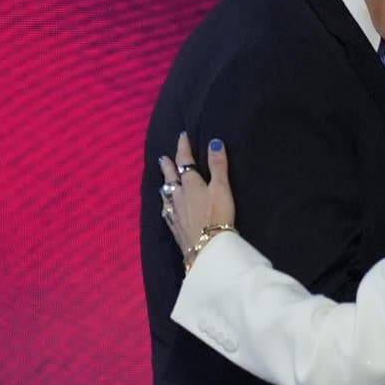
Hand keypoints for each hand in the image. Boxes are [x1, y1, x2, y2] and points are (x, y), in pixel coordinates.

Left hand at [158, 133, 235, 268]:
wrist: (207, 247)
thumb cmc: (217, 215)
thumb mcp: (221, 188)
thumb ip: (218, 165)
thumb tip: (214, 141)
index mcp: (190, 184)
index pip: (185, 162)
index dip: (183, 148)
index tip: (182, 136)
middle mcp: (179, 196)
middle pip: (171, 178)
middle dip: (168, 166)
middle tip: (162, 158)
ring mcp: (175, 213)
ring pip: (167, 195)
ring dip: (165, 185)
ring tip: (163, 181)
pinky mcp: (175, 228)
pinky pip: (167, 213)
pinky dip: (166, 206)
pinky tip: (166, 209)